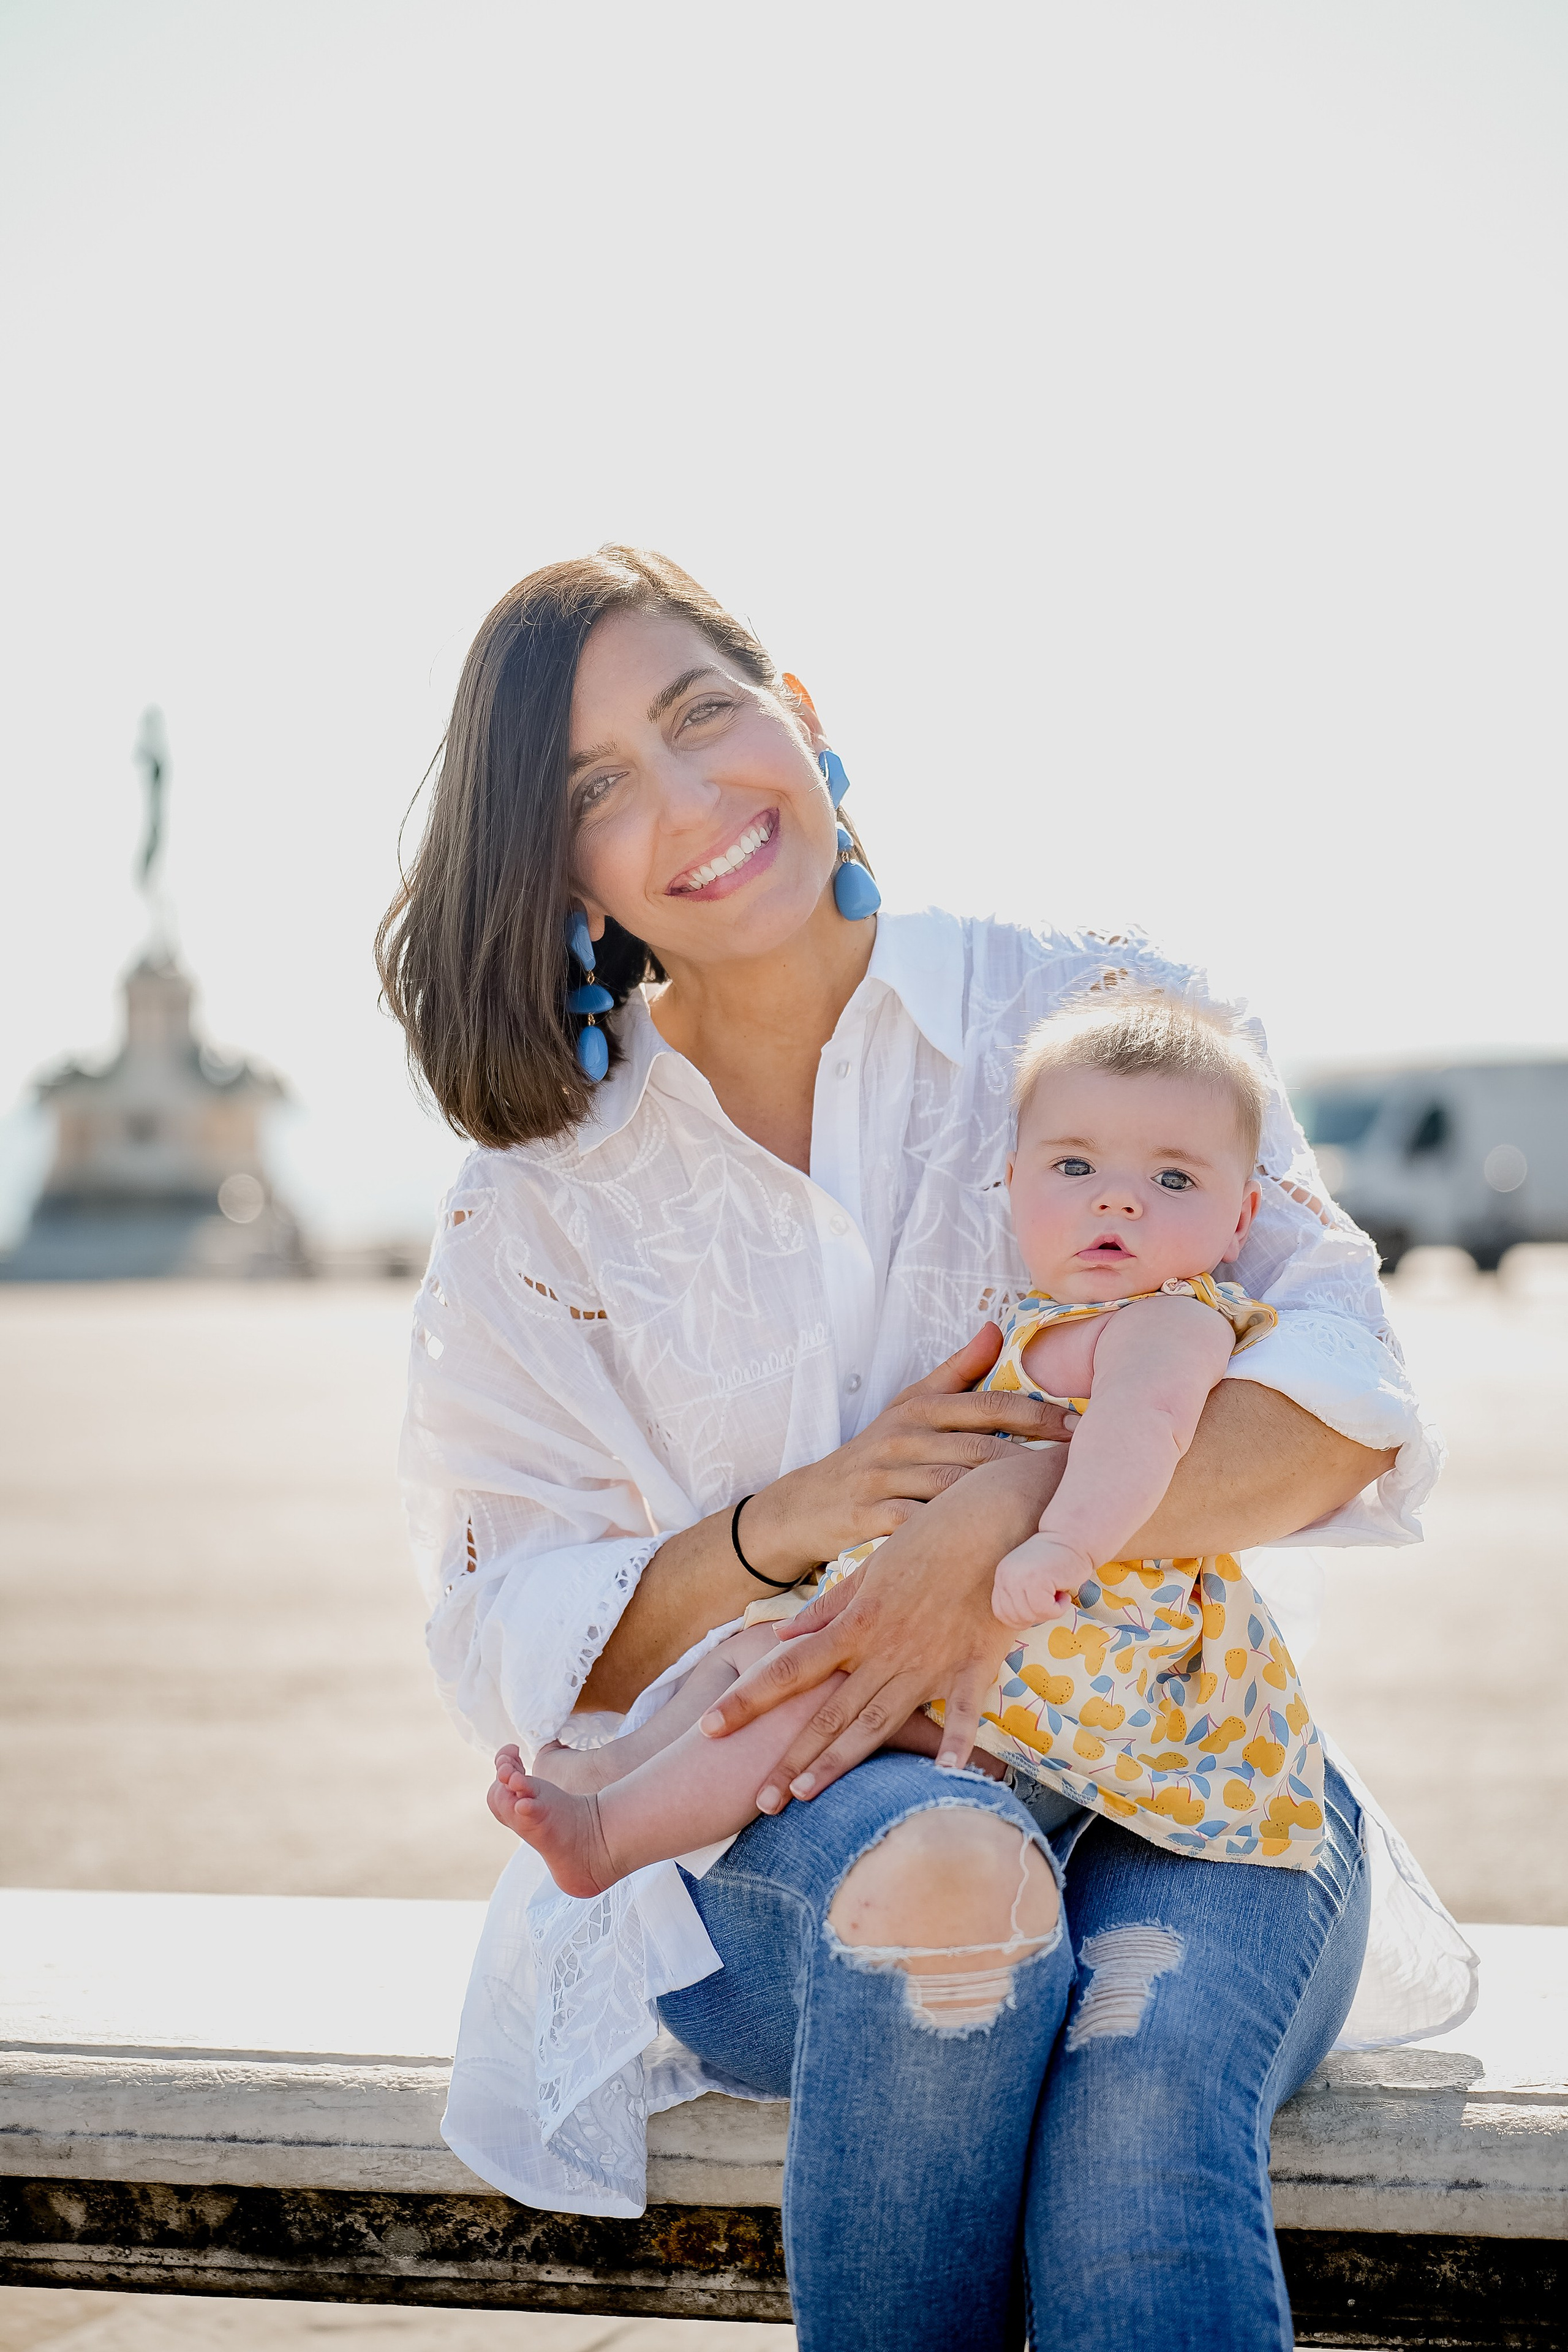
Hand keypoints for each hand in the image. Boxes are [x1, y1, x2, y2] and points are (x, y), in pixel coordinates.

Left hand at [699, 1441, 1066, 1797]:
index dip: (748, 1700)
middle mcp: (884, 1649)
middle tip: (758, 1801)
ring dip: (841, 1763)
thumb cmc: (935, 1533)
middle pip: (828, 1712)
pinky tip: (941, 1779)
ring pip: (877, 1723)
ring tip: (806, 1797)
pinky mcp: (973, 1664)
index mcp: (856, 1623)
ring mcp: (929, 1661)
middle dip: (790, 1758)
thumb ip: (829, 1607)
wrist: (998, 1515)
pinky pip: (960, 1712)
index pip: (789, 1669)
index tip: (711, 1727)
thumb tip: (785, 1636)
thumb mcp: (874, 1565)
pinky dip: (952, 1745)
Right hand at [734, 1324, 1073, 1580]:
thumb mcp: (907, 1406)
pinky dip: (957, 1536)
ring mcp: (886, 1477)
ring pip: (955, 1487)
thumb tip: (995, 1327)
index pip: (987, 1405)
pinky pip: (922, 1525)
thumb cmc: (873, 1453)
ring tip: (1051, 1513)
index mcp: (920, 1408)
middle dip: (1033, 1459)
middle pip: (980, 1447)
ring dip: (1003, 1500)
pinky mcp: (871, 1516)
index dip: (1036, 1415)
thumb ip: (955, 1371)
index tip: (1079, 1428)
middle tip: (1082, 1472)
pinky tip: (997, 1549)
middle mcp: (903, 1437)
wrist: (807, 1503)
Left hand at [991, 1533, 1088, 1632]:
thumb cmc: (1056, 1561)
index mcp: (1002, 1575)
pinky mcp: (1036, 1580)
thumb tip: (1019, 1623)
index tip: (1038, 1612)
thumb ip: (1019, 1595)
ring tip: (1059, 1595)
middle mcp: (1006, 1576)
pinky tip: (1064, 1595)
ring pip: (1031, 1615)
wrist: (1073, 1538)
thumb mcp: (1028, 1577)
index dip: (1020, 1620)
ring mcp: (1019, 1578)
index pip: (1001, 1612)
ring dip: (1050, 1612)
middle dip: (1037, 1617)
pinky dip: (1059, 1609)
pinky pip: (1045, 1611)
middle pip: (1016, 1618)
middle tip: (1052, 1601)